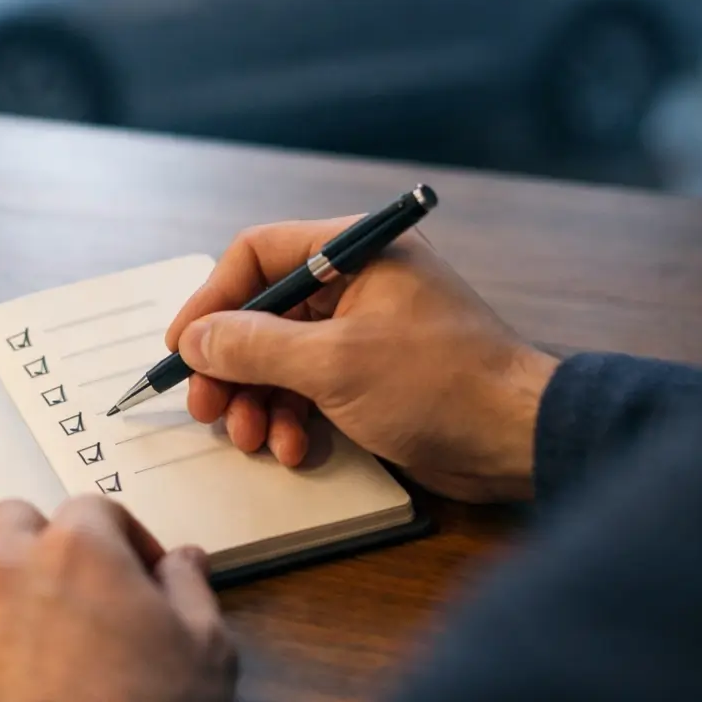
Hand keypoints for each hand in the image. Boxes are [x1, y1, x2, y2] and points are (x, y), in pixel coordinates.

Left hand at [0, 497, 236, 701]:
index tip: (138, 574)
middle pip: (10, 521)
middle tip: (65, 590)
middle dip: (38, 544)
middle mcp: (5, 564)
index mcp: (77, 548)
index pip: (94, 509)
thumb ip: (189, 592)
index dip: (121, 539)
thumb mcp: (205, 653)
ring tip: (7, 623)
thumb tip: (184, 559)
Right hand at [166, 218, 557, 502]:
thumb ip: (254, 348)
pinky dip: (292, 417)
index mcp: (355, 252)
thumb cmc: (440, 384)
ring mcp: (364, 330)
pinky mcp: (372, 375)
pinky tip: (293, 449)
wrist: (519, 440)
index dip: (211, 300)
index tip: (183, 347)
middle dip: (231, 365)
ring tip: (251, 439)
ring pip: (280, 356)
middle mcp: (357, 282)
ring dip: (257, 401)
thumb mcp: (333, 364)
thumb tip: (195, 341)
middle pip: (262, 312)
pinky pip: (309, 387)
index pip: (257, 255)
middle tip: (207, 408)